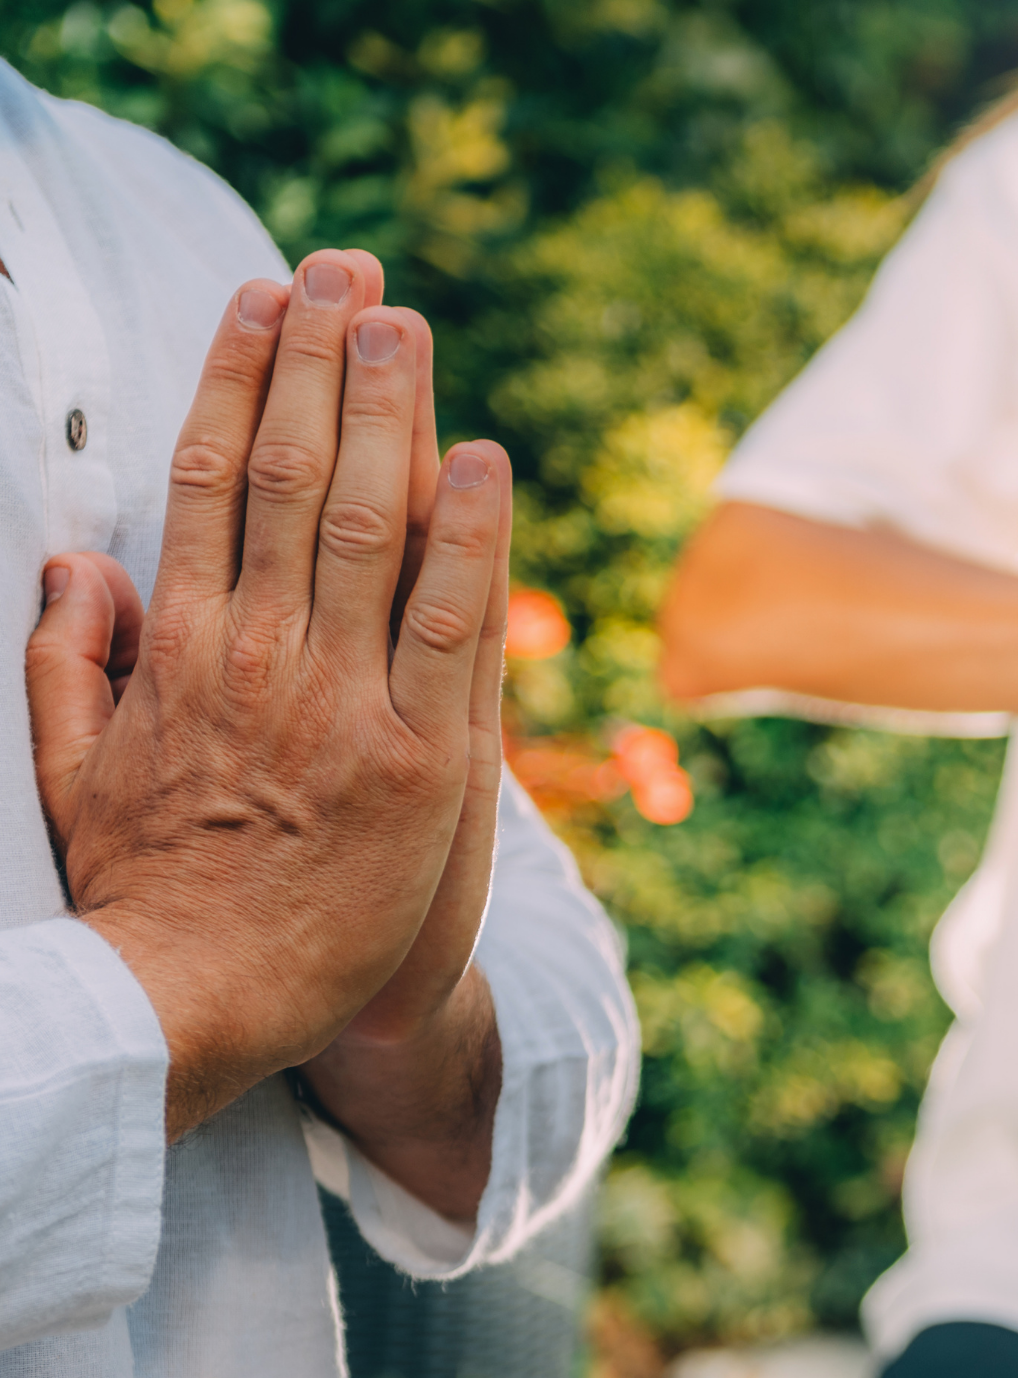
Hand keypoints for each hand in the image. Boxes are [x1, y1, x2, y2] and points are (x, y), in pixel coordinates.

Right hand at [26, 252, 510, 1140]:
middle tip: (346, 268)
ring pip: (364, 526)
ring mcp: (341, 705)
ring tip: (405, 318)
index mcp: (177, 651)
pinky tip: (484, 460)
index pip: (203, 481)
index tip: (260, 301)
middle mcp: (258, 657)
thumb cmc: (144, 893)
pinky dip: (468, 538)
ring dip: (387, 411)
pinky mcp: (420, 763)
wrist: (203, 1003)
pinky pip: (450, 627)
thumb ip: (66, 665)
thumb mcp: (71, 772)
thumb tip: (71, 570)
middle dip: (317, 361)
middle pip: (286, 475)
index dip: (236, 377)